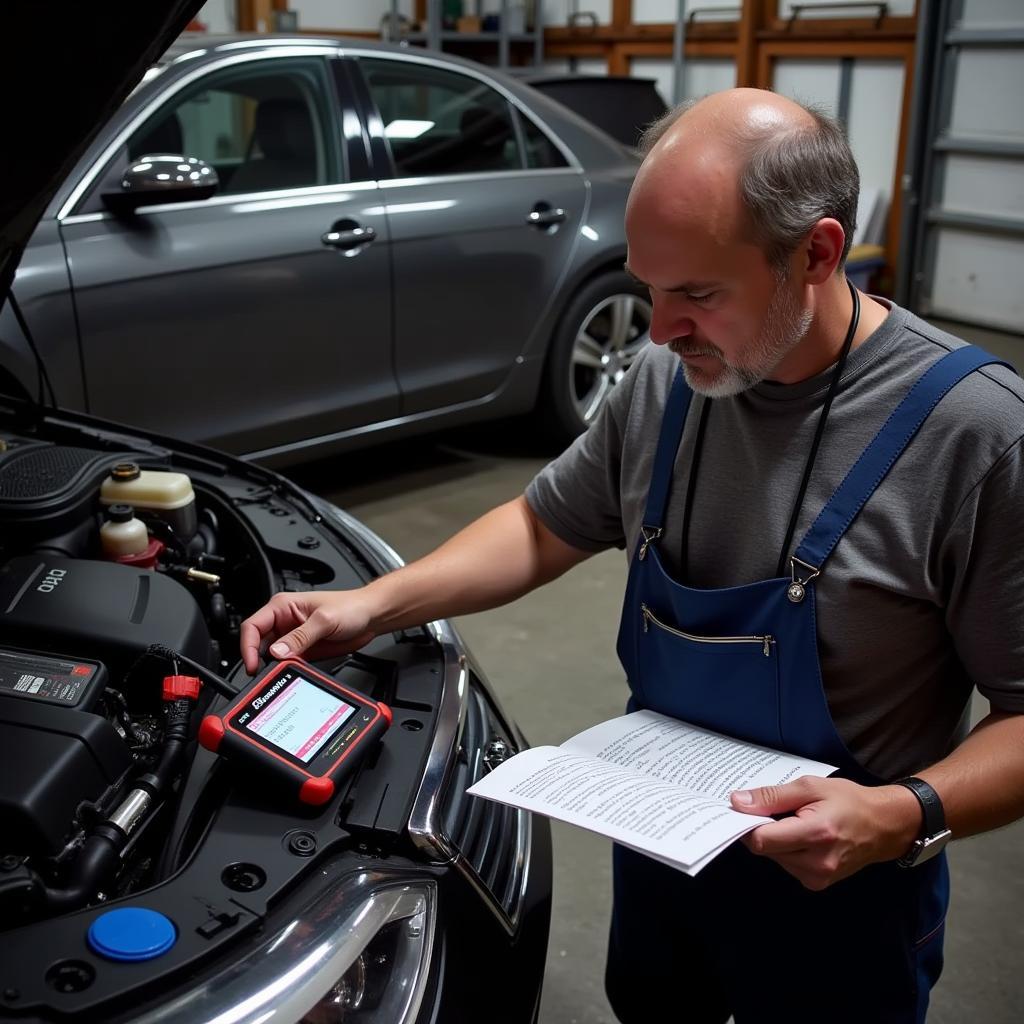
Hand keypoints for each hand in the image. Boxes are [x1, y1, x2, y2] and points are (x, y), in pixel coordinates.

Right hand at [239, 589, 376, 672]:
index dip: (248, 647)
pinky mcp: (302, 651)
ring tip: (280, 674)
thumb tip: (277, 652)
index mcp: (282, 606)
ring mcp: (292, 638)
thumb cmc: (351, 607)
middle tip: (264, 675)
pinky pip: (287, 663)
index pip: (252, 626)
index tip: (252, 664)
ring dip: (273, 667)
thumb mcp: (324, 620)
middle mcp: (284, 621)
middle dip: (259, 659)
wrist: (371, 617)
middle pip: (258, 644)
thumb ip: (300, 637)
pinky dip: (286, 671)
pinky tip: (292, 674)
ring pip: (271, 656)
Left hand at [729, 777, 921, 889]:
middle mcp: (816, 863)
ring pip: (774, 858)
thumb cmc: (848, 800)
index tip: (745, 808)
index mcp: (816, 835)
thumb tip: (737, 802)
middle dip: (762, 829)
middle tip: (776, 810)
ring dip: (775, 839)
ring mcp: (817, 878)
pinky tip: (801, 836)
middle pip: (765, 849)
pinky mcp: (817, 883)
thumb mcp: (810, 787)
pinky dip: (786, 849)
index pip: (761, 840)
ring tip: (795, 821)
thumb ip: (772, 796)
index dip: (747, 824)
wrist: (883, 826)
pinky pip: (786, 864)